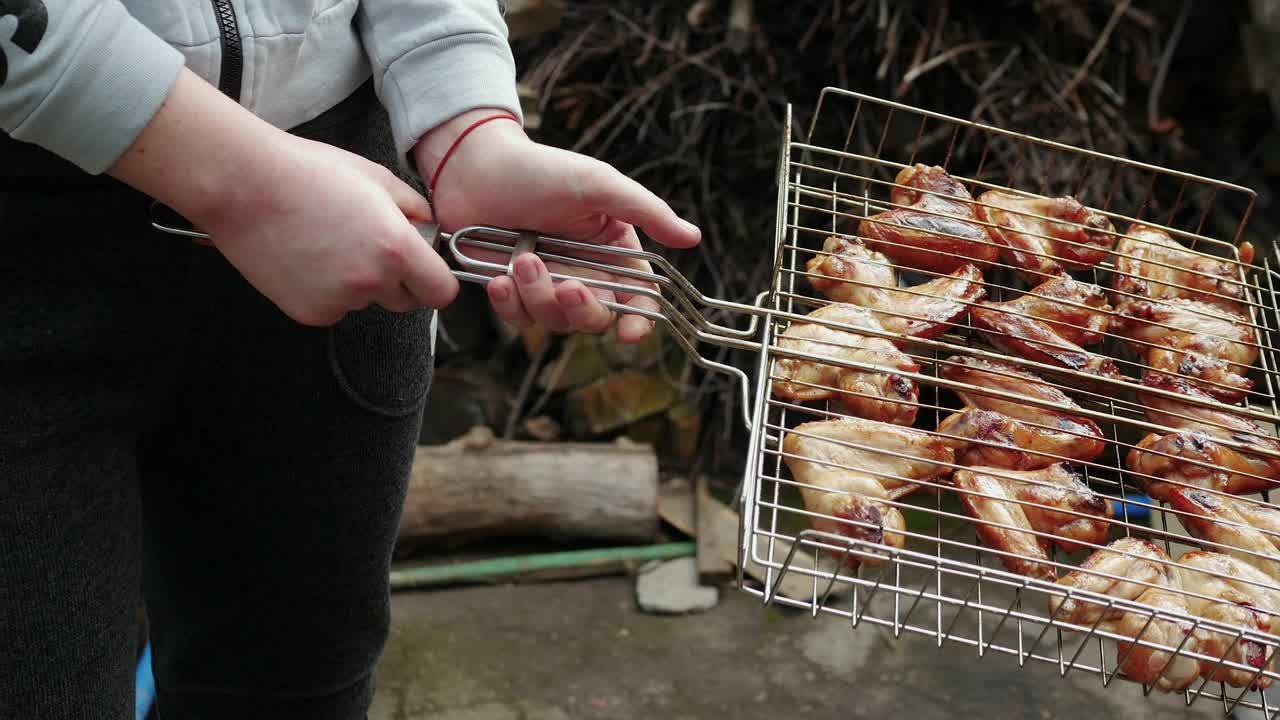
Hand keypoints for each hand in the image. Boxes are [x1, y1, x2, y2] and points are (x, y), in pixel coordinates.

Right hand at [109, 68, 458, 326]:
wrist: (244, 185)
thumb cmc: (309, 173)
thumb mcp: (376, 178)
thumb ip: (414, 208)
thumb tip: (429, 228)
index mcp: (396, 248)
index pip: (441, 292)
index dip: (435, 281)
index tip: (426, 271)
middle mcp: (371, 282)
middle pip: (406, 301)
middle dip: (398, 280)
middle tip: (369, 245)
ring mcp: (339, 301)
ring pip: (366, 302)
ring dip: (358, 283)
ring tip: (328, 241)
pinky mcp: (310, 313)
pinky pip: (334, 308)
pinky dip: (327, 291)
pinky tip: (307, 257)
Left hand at [414, 109, 700, 342]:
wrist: (474, 166)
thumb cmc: (541, 169)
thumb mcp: (599, 185)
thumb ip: (646, 211)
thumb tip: (693, 238)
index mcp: (613, 250)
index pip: (638, 297)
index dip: (640, 320)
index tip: (631, 333)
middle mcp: (584, 272)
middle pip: (597, 318)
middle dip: (583, 309)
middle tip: (567, 285)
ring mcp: (546, 284)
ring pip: (554, 321)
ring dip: (539, 296)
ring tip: (522, 258)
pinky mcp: (512, 291)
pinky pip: (518, 319)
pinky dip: (509, 304)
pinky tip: (500, 278)